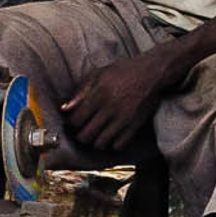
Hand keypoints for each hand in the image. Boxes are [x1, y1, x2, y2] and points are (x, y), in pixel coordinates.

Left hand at [60, 44, 181, 154]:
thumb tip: (64, 109)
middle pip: (86, 135)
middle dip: (81, 135)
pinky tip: (112, 135)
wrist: (151, 73)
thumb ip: (81, 92)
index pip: (76, 120)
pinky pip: (119, 145)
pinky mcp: (135, 125)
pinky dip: (112, 144)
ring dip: (96, 141)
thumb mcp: (98, 75)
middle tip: (83, 131)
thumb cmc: (122, 71)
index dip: (72, 123)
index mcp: (99, 94)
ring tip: (96, 134)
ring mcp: (124, 118)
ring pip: (101, 143)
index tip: (75, 121)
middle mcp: (110, 108)